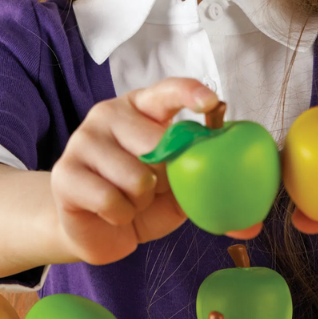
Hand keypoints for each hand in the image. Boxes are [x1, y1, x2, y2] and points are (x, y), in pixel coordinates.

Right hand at [50, 78, 259, 266]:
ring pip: (136, 177)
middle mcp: (110, 114)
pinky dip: (120, 215)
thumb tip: (251, 225)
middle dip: (164, 176)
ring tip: (129, 200)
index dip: (190, 93)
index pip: (167, 91)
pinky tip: (110, 211)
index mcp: (143, 107)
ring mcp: (84, 140)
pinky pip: (111, 201)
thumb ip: (209, 191)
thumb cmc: (139, 197)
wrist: (93, 226)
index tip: (210, 103)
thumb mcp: (179, 191)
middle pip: (155, 142)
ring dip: (140, 202)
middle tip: (153, 186)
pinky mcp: (66, 173)